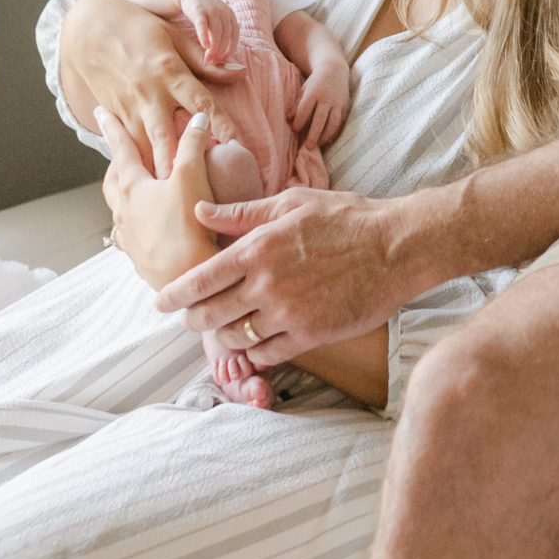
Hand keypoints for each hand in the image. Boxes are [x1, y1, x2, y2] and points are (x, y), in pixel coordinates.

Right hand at [60, 0, 239, 176]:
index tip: (240, 148)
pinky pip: (128, 145)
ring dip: (158, 171)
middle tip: (202, 189)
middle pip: (170, 137)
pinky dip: (138, 163)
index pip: (203, 104)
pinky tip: (148, 184)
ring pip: (145, 148)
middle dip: (184, 165)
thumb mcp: (174, 37)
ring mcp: (129, 108)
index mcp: (170, 73)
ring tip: (174, 198)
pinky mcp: (114, 115)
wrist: (88, 30)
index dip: (223, 127)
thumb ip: (205, 61)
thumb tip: (241, 73)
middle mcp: (150, 95)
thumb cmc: (139, 28)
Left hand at [99, 107, 220, 289]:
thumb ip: (193, 144)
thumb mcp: (193, 177)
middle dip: (116, 164)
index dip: (112, 129)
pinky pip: (130, 234)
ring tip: (135, 188)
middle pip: (113, 181)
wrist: (187, 277)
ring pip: (119, 209)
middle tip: (121, 153)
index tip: (101, 112)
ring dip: (124, 194)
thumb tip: (198, 118)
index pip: (120, 150)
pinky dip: (135, 222)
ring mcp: (130, 237)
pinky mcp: (140, 258)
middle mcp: (124, 212)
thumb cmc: (189, 225)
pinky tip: (148, 226)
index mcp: (132, 188)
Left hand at [155, 182, 423, 365]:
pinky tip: (257, 343)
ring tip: (225, 330)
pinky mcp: (310, 335)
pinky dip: (255, 352)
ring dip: (223, 337)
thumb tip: (201, 211)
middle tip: (191, 319)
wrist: (397, 247)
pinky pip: (266, 355)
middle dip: (193, 319)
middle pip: (209, 314)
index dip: (174, 295)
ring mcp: (287, 313)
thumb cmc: (347, 218)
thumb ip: (242, 213)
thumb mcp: (292, 203)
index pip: (199, 279)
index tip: (161, 303)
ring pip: (235, 337)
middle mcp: (266, 284)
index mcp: (257, 248)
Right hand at [180, 0, 241, 70]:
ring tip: (208, 58)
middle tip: (214, 62)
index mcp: (230, 15)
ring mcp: (211, 10)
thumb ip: (222, 33)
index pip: (234, 35)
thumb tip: (225, 55)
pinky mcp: (199, 10)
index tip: (224, 59)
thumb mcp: (217, 20)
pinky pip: (203, 25)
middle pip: (225, 35)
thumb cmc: (205, 11)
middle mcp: (223, 12)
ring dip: (213, 47)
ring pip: (216, 32)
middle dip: (221, 51)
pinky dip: (204, 36)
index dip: (230, 49)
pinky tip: (204, 46)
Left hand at [293, 55, 351, 151]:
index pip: (305, 110)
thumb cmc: (315, 82)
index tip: (295, 130)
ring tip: (318, 144)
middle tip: (308, 147)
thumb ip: (297, 105)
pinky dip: (334, 132)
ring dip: (325, 136)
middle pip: (320, 119)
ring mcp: (337, 102)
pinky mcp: (345, 106)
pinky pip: (340, 122)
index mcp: (313, 92)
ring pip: (333, 123)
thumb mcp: (304, 90)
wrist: (334, 69)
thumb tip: (288, 121)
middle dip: (314, 134)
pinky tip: (328, 140)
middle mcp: (326, 98)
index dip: (299, 122)